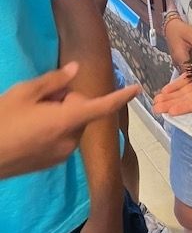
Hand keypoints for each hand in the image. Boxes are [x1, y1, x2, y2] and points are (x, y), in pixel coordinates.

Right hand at [0, 62, 139, 178]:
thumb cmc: (2, 120)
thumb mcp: (24, 93)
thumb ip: (54, 81)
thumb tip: (76, 70)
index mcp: (67, 120)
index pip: (102, 107)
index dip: (120, 96)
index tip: (137, 89)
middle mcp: (70, 139)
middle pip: (81, 111)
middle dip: (68, 101)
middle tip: (43, 98)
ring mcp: (62, 154)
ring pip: (72, 125)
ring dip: (61, 116)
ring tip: (32, 115)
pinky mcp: (53, 162)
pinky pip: (63, 139)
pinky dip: (54, 130)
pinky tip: (31, 129)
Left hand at [153, 43, 191, 115]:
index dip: (188, 106)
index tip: (173, 111)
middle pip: (190, 99)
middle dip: (173, 104)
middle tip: (156, 109)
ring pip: (186, 91)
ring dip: (171, 97)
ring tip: (155, 102)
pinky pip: (188, 80)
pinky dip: (176, 85)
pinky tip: (164, 90)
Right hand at [165, 18, 191, 69]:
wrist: (170, 26)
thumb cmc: (180, 29)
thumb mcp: (191, 35)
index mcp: (180, 58)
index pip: (191, 72)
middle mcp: (178, 63)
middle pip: (190, 74)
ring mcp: (178, 62)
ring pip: (189, 71)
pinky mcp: (179, 60)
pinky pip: (188, 67)